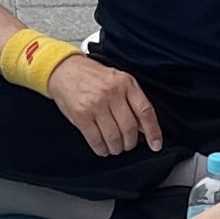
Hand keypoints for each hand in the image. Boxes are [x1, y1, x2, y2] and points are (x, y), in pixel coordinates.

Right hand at [45, 53, 162, 160]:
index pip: (145, 111)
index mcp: (126, 83)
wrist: (64, 70)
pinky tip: (102, 148)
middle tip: (127, 145)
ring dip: (116, 148)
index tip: (156, 145)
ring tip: (114, 147)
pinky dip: (101, 149)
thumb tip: (144, 127)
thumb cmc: (92, 76)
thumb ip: (131, 100)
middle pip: (129, 128)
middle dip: (130, 143)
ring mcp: (96, 104)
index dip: (153, 131)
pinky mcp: (81, 115)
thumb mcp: (117, 80)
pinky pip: (96, 140)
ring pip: (114, 137)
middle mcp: (112, 93)